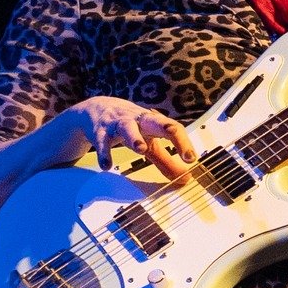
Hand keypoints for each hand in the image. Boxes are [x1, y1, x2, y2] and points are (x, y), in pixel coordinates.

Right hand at [64, 96, 198, 179]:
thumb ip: (166, 160)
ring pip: (127, 127)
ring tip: (141, 149)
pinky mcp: (100, 131)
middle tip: (173, 133)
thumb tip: (185, 179)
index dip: (183, 142)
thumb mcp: (149, 141)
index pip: (173, 128)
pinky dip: (104, 152)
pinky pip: (102, 141)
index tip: (190, 158)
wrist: (97, 108)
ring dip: (134, 136)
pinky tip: (106, 165)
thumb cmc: (131, 126)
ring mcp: (118, 124)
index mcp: (153, 123)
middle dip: (164, 127)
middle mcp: (138, 120)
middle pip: (154, 120)